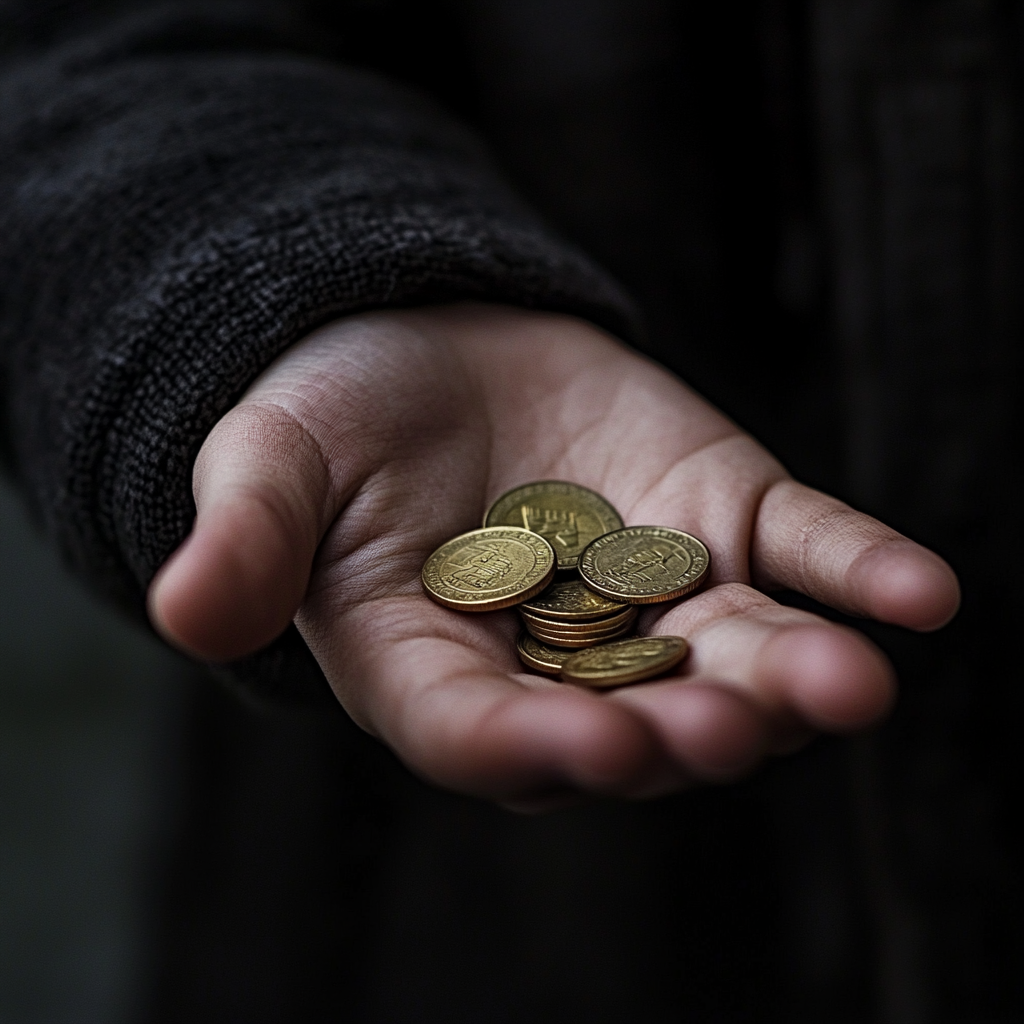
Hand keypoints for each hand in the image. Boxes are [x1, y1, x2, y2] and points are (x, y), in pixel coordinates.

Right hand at [148, 304, 958, 805]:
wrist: (427, 348)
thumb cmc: (334, 419)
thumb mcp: (270, 462)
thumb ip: (246, 537)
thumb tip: (187, 610)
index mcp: (436, 666)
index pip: (481, 733)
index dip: (529, 748)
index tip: (585, 746)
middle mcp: (557, 657)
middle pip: (626, 722)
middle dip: (678, 735)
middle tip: (722, 728)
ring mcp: (649, 594)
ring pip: (724, 657)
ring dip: (785, 678)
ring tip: (842, 684)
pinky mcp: (717, 516)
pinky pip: (794, 552)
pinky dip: (853, 571)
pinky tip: (918, 595)